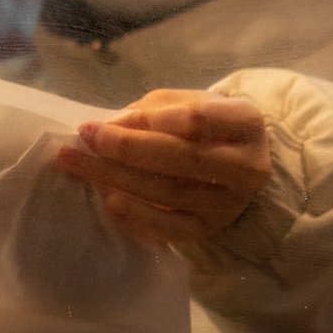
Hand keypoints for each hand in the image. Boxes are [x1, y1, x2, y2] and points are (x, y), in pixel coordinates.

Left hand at [51, 87, 273, 248]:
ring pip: (172, 194)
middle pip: (183, 158)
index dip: (149, 119)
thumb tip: (111, 126)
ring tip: (85, 169)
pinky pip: (173, 228)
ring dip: (122, 181)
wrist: (236, 162)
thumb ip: (151, 111)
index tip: (103, 119)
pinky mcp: (211, 228)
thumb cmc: (205, 125)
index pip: (198, 119)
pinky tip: (111, 203)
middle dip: (128, 149)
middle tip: (88, 140)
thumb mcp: (184, 104)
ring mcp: (230, 203)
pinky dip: (140, 217)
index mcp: (246, 123)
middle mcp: (247, 166)